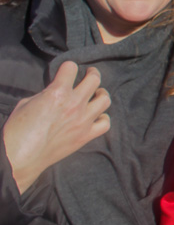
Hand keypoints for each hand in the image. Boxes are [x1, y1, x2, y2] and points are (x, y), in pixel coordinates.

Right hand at [2, 61, 110, 193]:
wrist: (20, 157)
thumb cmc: (17, 130)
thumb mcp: (26, 103)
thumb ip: (45, 94)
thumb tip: (53, 94)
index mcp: (58, 92)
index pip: (71, 68)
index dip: (68, 67)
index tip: (68, 70)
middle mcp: (75, 103)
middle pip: (95, 79)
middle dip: (92, 73)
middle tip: (89, 74)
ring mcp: (83, 120)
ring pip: (105, 99)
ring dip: (101, 94)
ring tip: (96, 94)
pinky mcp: (85, 136)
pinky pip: (105, 123)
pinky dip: (103, 118)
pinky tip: (97, 116)